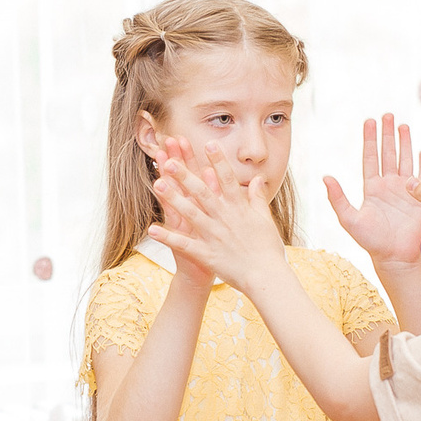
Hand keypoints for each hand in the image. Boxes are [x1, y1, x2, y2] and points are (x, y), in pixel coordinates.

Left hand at [149, 136, 286, 288]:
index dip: (218, 161)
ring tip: (158, 184)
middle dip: (186, 174)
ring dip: (173, 198)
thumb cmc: (268, 249)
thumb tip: (258, 179)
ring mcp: (213, 236)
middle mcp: (224, 218)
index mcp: (239, 209)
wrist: (267, 277)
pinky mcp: (206, 254)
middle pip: (202, 192)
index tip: (209, 143)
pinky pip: (183, 244)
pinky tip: (152, 229)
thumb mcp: (265, 220)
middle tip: (171, 159)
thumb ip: (258, 198)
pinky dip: (168, 237)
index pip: (227, 179)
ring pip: (190, 213)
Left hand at [324, 113, 420, 265]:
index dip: (370, 140)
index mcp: (372, 187)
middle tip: (388, 115)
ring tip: (404, 125)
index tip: (370, 121)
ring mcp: (406, 189)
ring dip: (405, 143)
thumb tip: (325, 177)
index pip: (370, 158)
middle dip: (388, 134)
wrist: (394, 256)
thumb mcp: (349, 219)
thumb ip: (338, 198)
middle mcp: (389, 185)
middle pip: (388, 153)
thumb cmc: (370, 240)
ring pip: (405, 160)